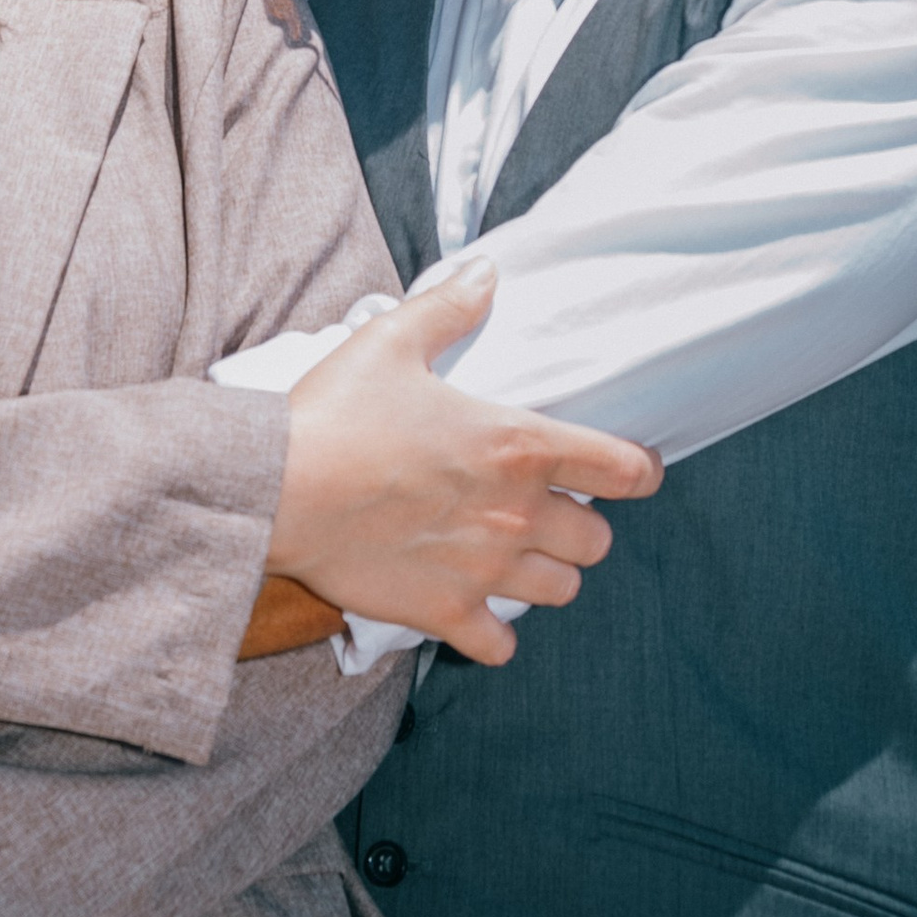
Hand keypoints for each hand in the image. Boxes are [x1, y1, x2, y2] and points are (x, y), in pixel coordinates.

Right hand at [267, 256, 661, 663]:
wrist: (279, 488)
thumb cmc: (336, 411)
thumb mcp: (393, 340)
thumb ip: (451, 306)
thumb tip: (487, 270)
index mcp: (516, 446)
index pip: (620, 468)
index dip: (637, 469)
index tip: (631, 470)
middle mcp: (515, 514)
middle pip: (597, 540)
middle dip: (582, 524)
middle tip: (546, 507)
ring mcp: (485, 571)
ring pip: (562, 591)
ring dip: (547, 573)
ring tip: (515, 553)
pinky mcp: (446, 613)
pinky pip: (501, 646)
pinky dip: (495, 632)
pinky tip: (474, 605)